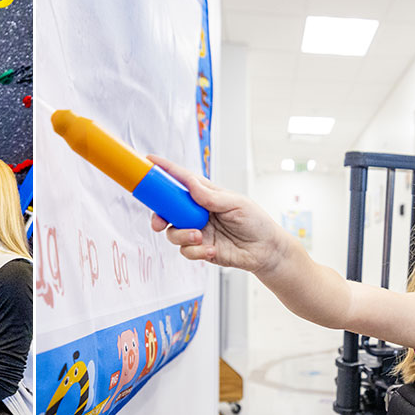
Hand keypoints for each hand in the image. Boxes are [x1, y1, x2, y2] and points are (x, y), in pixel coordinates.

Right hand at [147, 155, 284, 273]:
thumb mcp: (236, 204)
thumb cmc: (255, 222)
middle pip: (167, 210)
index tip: (149, 162)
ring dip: (182, 236)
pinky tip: (212, 250)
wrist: (266, 251)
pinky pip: (186, 251)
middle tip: (160, 221)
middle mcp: (197, 212)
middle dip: (158, 215)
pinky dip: (196, 251)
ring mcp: (197, 231)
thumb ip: (211, 196)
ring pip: (172, 233)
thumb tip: (190, 184)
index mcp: (205, 194)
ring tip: (199, 237)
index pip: (181, 180)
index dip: (164, 171)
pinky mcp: (200, 249)